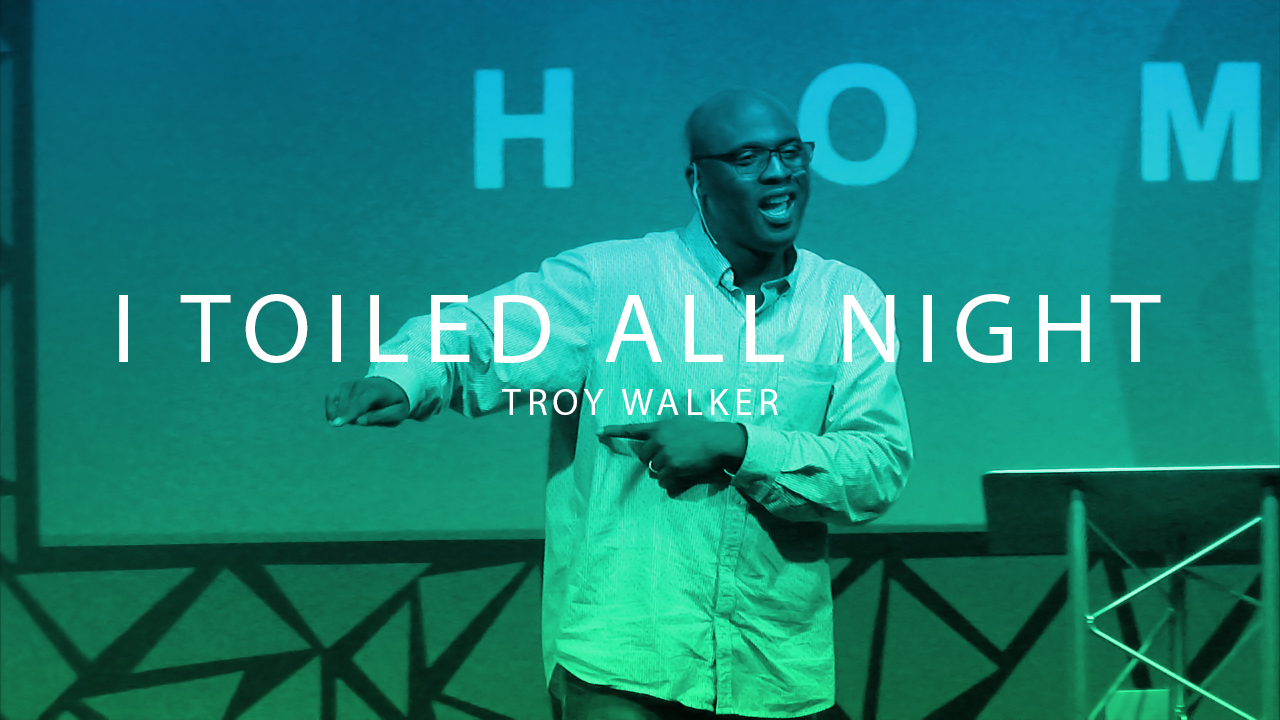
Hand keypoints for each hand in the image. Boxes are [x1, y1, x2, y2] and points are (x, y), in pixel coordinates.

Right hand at [325, 377, 410, 426]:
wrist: (393, 387)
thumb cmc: (396, 403)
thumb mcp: (397, 413)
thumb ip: (379, 417)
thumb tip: (358, 421)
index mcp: (377, 390)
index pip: (360, 402)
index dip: (349, 413)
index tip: (337, 424)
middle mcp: (361, 384)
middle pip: (348, 404)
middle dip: (347, 417)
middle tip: (358, 421)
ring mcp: (351, 384)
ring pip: (338, 402)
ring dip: (343, 415)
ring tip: (358, 416)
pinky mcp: (343, 386)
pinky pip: (330, 397)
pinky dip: (330, 408)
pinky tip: (333, 419)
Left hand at [599, 417, 745, 491]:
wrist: (720, 441)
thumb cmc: (705, 430)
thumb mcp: (685, 420)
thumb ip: (671, 424)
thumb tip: (671, 417)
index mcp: (659, 427)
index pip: (632, 429)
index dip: (614, 431)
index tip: (599, 432)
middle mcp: (658, 441)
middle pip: (643, 457)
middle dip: (652, 459)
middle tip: (668, 457)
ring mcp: (664, 456)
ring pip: (654, 470)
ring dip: (663, 470)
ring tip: (680, 464)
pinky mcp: (672, 469)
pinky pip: (664, 481)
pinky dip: (671, 481)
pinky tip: (681, 475)